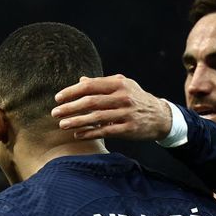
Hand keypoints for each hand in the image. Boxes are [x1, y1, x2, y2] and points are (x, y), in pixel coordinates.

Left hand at [51, 75, 171, 140]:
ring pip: (96, 117)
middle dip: (70, 107)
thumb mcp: (122, 86)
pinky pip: (105, 131)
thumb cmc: (136, 99)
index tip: (58, 98)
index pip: (90, 85)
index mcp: (119, 83)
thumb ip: (102, 84)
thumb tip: (80, 80)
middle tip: (54, 112)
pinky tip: (78, 134)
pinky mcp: (129, 128)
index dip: (72, 91)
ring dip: (76, 121)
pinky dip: (90, 133)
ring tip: (62, 124)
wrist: (160, 116)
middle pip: (90, 101)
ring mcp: (126, 113)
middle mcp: (123, 97)